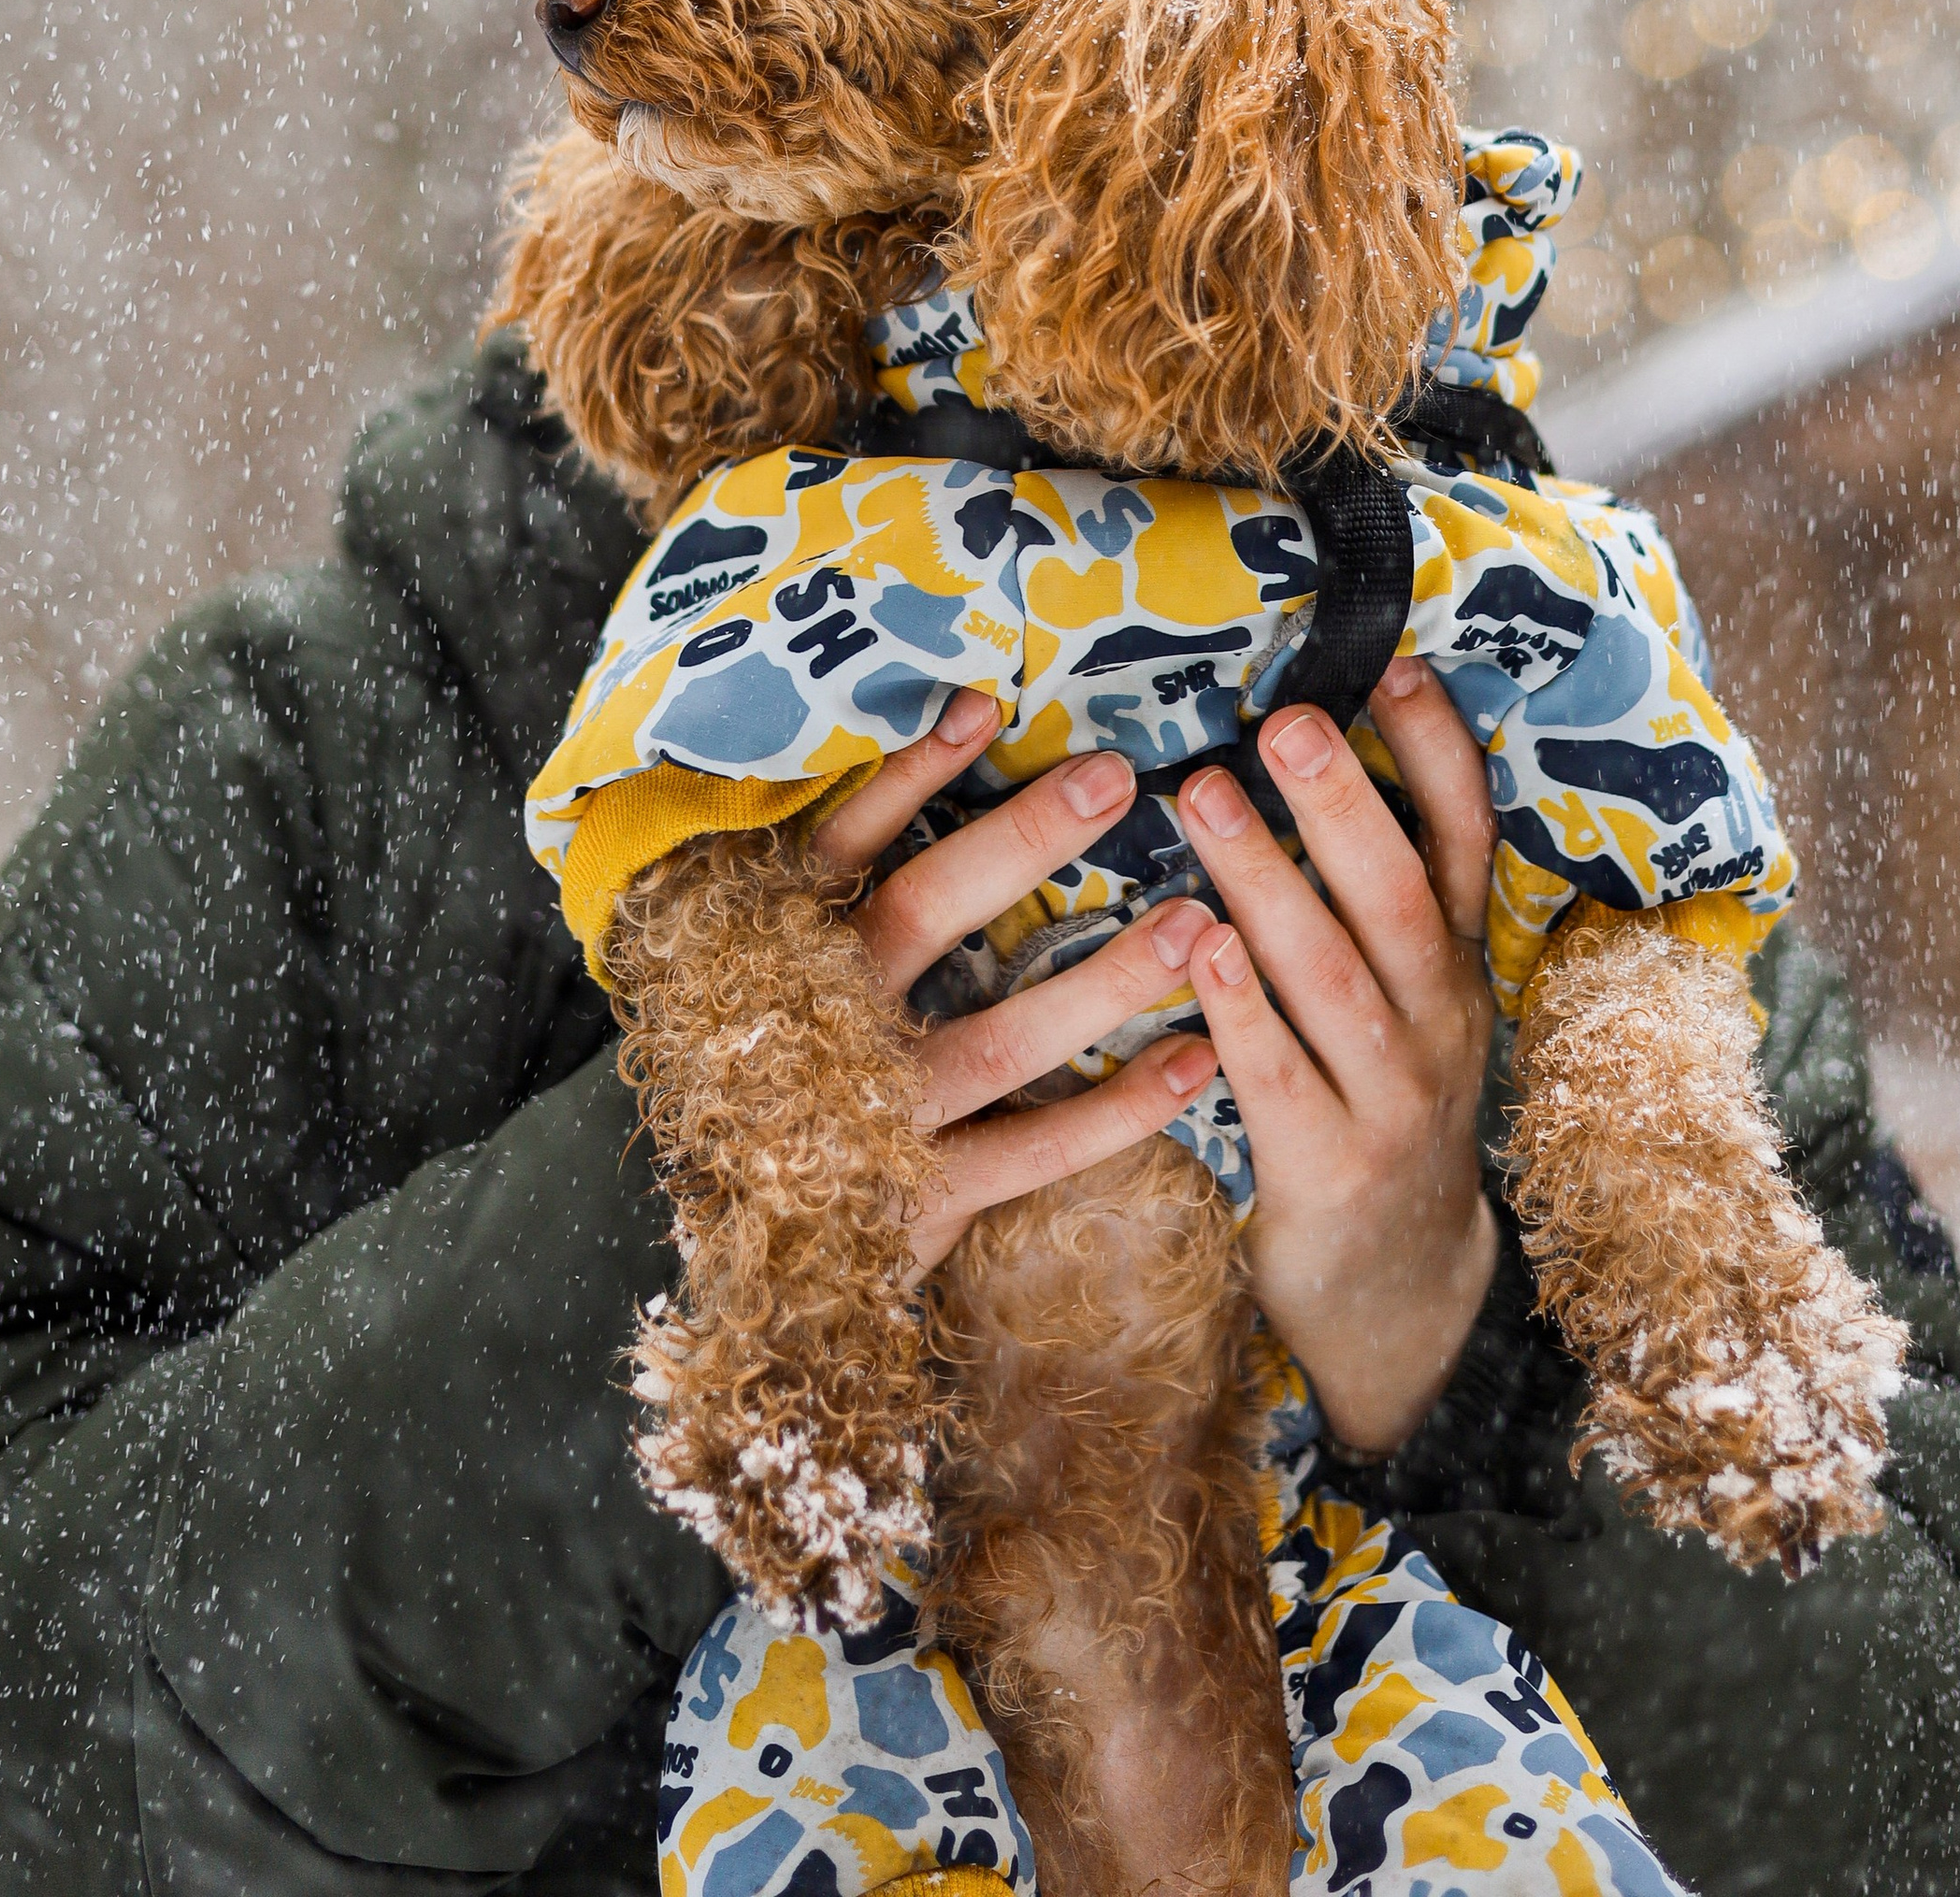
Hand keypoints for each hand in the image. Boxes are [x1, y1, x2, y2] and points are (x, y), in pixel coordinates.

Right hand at [810, 700, 1225, 1277]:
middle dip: (1022, 840)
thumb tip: (938, 760)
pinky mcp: (923, 1195)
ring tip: (1191, 920)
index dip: (909, 776)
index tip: (986, 703)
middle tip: (1114, 777)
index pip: (845, 845)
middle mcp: (823, 1023)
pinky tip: (1198, 1060)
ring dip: (1102, 980)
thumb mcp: (781, 978)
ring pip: (998, 1038)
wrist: (761, 1256)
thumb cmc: (790, 1079)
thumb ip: (838, 896)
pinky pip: (1035, 1147)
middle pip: (923, 913)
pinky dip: (1121, 1108)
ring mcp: (874, 1114)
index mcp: (787, 954)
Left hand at [1179, 660, 1499, 1454]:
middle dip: (1345, 802)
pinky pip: (1282, 1079)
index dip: (1437, 754)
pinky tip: (1200, 950)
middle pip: (1401, 896)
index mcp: (1457, 967)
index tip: (1393, 666)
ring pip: (1334, 976)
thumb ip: (1370, 898)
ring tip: (1203, 798)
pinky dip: (1242, 1012)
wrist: (1403, 1296)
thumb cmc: (1378, 1105)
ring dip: (1269, 882)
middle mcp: (1440, 1021)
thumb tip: (1302, 750)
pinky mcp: (1330, 1170)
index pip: (1467, 843)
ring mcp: (1393, 1099)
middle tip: (1285, 719)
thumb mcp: (1407, 1001)